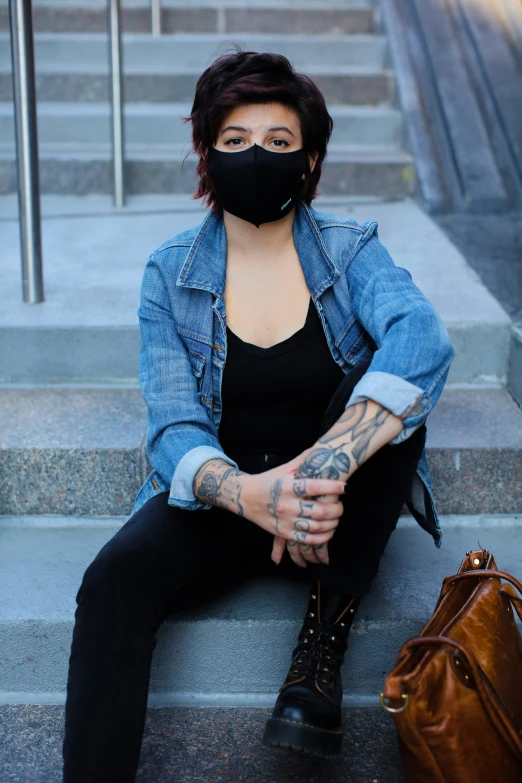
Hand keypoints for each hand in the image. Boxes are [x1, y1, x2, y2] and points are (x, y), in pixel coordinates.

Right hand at [241, 449, 344, 566]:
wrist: (245, 497)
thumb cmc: (268, 481)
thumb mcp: (284, 468)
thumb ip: (303, 460)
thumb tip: (322, 448)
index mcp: (288, 486)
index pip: (314, 487)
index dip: (332, 488)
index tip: (344, 487)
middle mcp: (287, 504)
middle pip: (319, 511)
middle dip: (336, 509)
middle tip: (341, 506)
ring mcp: (285, 521)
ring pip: (316, 527)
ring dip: (332, 524)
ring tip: (336, 518)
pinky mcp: (283, 533)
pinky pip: (307, 539)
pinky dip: (322, 538)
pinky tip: (329, 532)